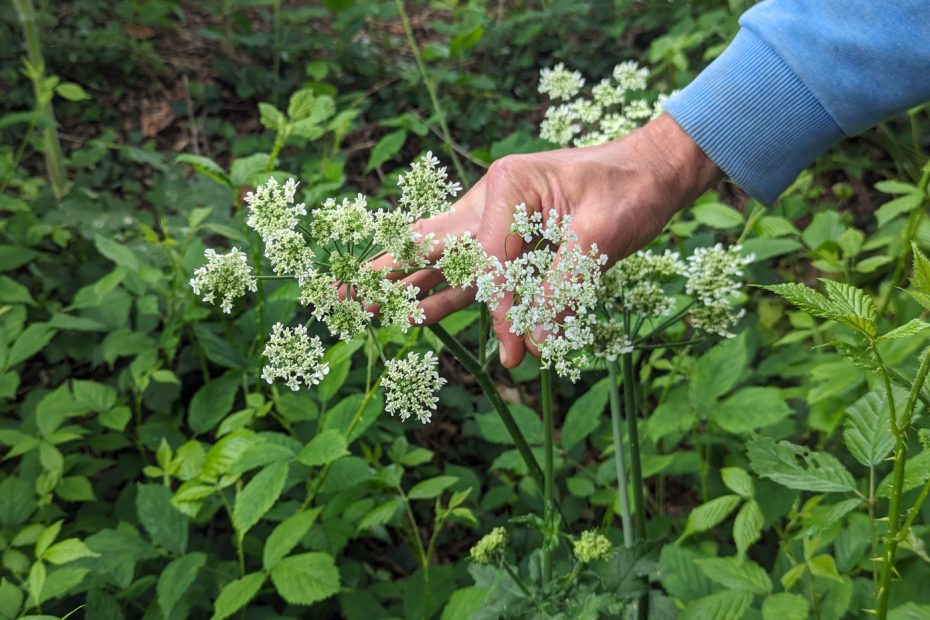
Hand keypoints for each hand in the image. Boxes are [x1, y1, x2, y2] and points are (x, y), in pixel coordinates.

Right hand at [374, 114, 720, 367]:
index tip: (515, 350)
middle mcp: (489, 202)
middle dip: (386, 274)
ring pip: (440, 261)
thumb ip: (562, 289)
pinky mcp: (507, 246)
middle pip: (429, 244)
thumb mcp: (601, 236)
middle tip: (340, 297)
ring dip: (403, 287)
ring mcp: (493, 224)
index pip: (489, 258)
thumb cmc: (630, 191)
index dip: (499, 308)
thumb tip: (535, 345)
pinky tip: (414, 313)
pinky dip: (442, 294)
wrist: (651, 175)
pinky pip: (469, 275)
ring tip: (359, 308)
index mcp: (507, 186)